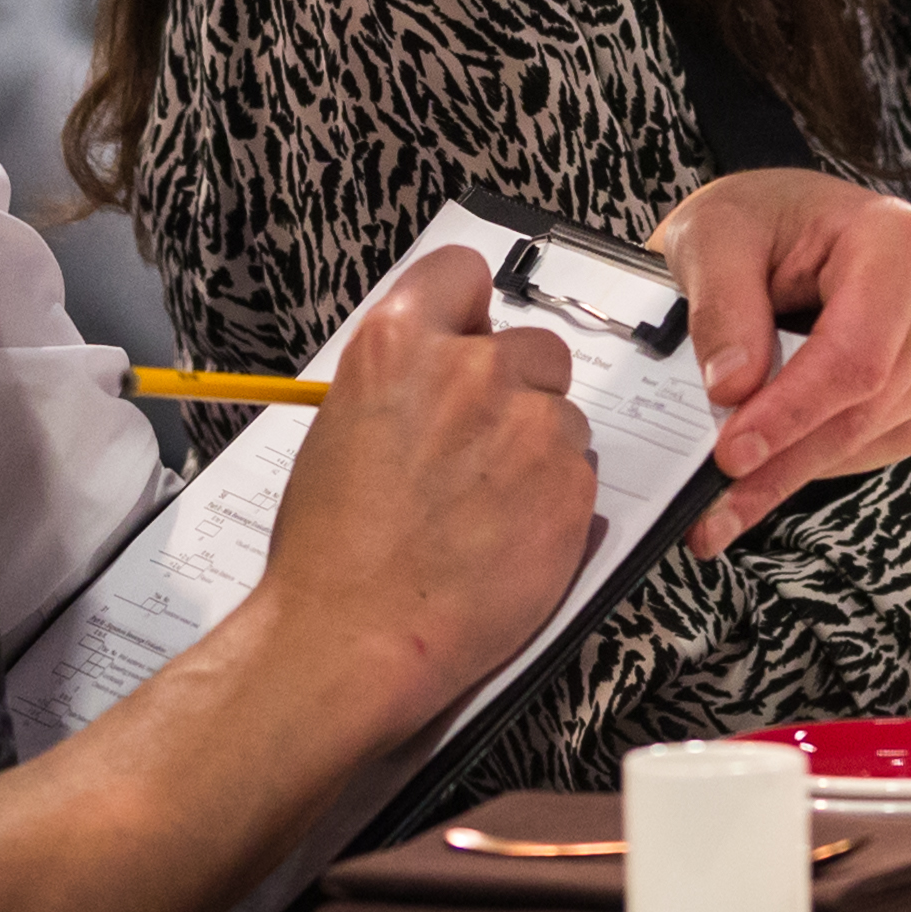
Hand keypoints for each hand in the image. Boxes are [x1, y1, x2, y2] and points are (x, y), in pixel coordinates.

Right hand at [256, 245, 596, 742]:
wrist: (351, 636)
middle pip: (534, 347)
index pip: (463, 275)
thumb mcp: (343, 425)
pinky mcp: (572, 486)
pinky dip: (555, 502)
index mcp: (399, 342)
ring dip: (540, 450)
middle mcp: (472, 369)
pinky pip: (580, 475)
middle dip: (518, 388)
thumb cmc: (330, 549)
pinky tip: (508, 540)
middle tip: (482, 446)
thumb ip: (403, 380)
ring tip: (488, 508)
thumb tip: (438, 372)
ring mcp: (530, 426)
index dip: (469, 314)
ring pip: (563, 415)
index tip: (469, 339)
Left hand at [646, 168, 910, 559]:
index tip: (730, 453)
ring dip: (793, 474)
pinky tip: (768, 470)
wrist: (779, 229)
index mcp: (898, 240)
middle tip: (711, 501)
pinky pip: (881, 447)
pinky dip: (818, 466)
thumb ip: (721, 305)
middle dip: (785, 459)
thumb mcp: (712, 237)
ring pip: (872, 435)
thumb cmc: (755, 223)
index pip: (856, 353)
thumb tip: (733, 387)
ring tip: (721, 500)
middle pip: (867, 404)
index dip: (793, 412)